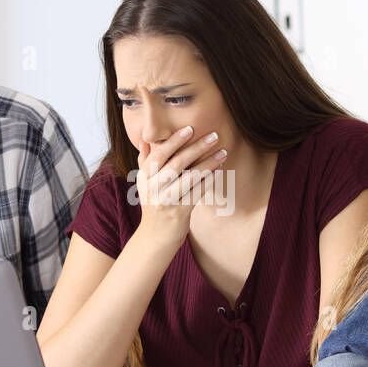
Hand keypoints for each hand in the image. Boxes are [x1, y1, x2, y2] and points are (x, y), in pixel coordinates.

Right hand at [133, 125, 226, 244]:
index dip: (174, 140)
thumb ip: (145, 162)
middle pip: (176, 163)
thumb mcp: (145, 184)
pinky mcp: (178, 213)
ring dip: (208, 163)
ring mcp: (165, 201)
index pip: (158, 154)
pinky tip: (219, 172)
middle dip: (197, 147)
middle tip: (214, 136)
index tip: (190, 128)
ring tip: (223, 153)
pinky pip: (196, 193)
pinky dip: (208, 181)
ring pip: (189, 177)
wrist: (155, 238)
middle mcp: (153, 188)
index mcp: (144, 177)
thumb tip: (145, 140)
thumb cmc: (154, 206)